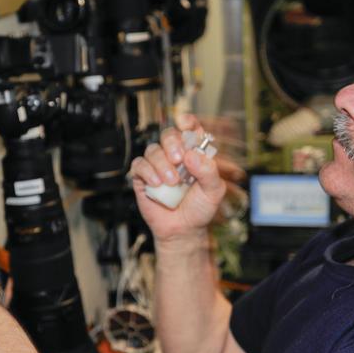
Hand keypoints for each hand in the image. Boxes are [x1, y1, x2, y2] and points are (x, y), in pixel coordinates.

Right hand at [130, 113, 226, 245]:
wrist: (183, 230)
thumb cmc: (199, 209)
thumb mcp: (213, 191)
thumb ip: (208, 171)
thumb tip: (191, 155)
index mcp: (194, 154)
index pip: (190, 129)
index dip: (187, 122)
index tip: (185, 123)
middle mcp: (175, 156)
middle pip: (168, 134)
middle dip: (173, 143)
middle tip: (179, 159)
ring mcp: (158, 166)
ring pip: (153, 150)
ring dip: (162, 163)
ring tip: (172, 181)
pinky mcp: (143, 177)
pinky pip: (139, 165)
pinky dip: (147, 171)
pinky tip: (157, 183)